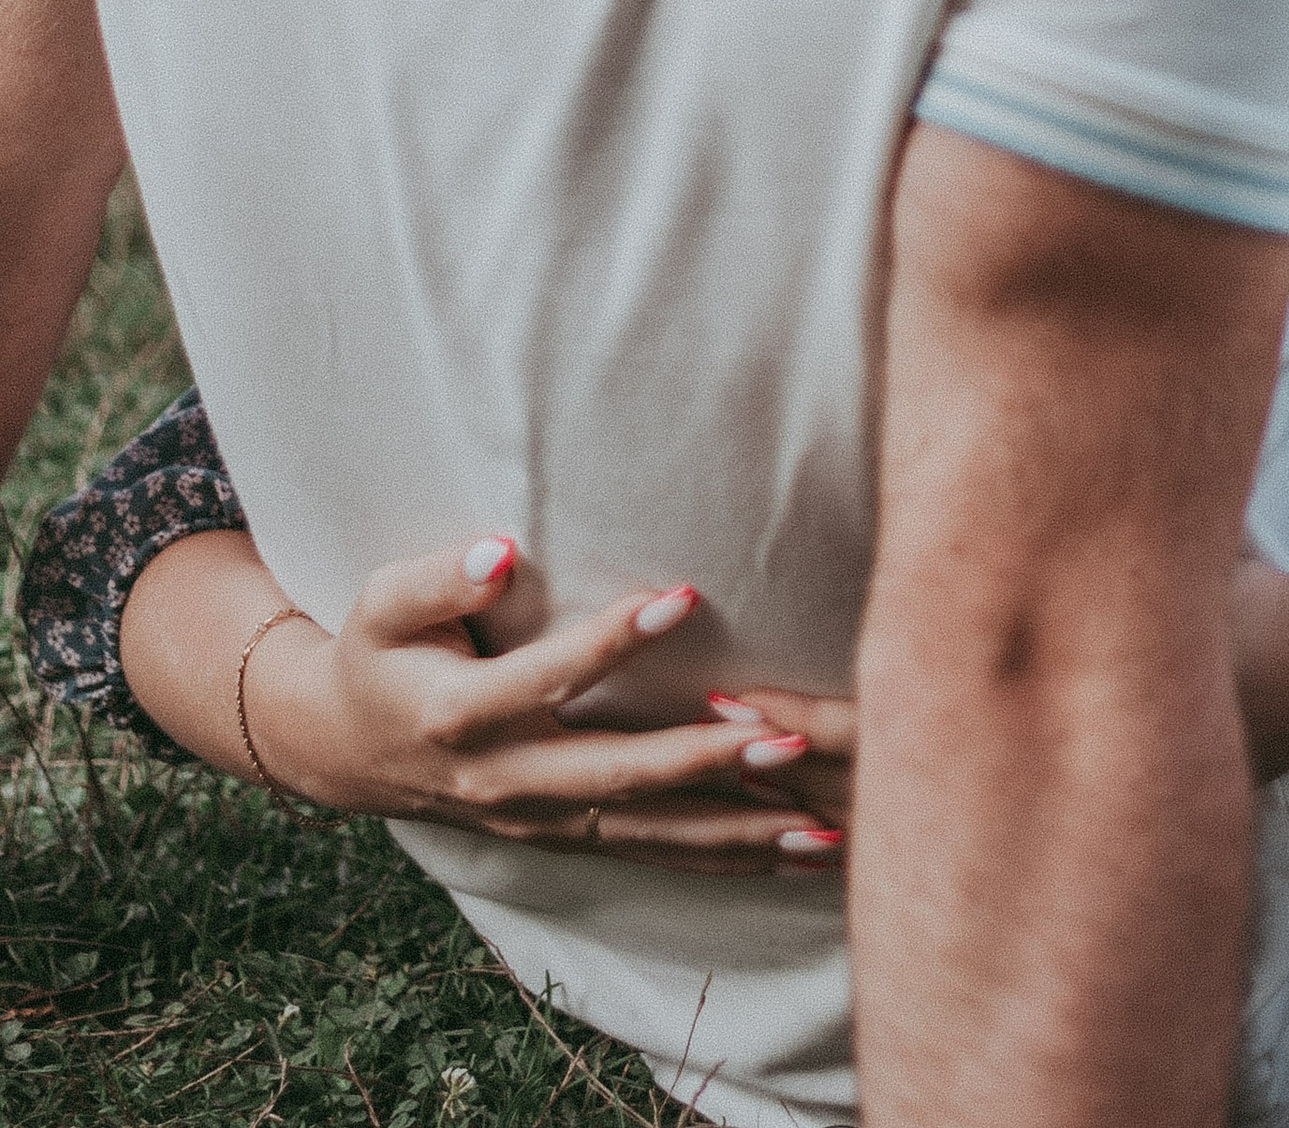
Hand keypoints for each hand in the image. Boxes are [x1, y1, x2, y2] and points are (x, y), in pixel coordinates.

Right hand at [244, 539, 849, 875]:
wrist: (345, 750)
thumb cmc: (380, 654)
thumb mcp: (383, 602)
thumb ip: (440, 578)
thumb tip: (501, 551)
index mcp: (460, 716)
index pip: (547, 677)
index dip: (612, 639)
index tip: (685, 594)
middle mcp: (504, 782)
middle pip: (612, 777)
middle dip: (701, 763)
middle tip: (784, 739)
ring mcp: (537, 821)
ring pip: (645, 835)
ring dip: (734, 833)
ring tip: (818, 827)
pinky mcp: (564, 837)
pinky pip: (650, 854)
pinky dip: (723, 860)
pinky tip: (793, 856)